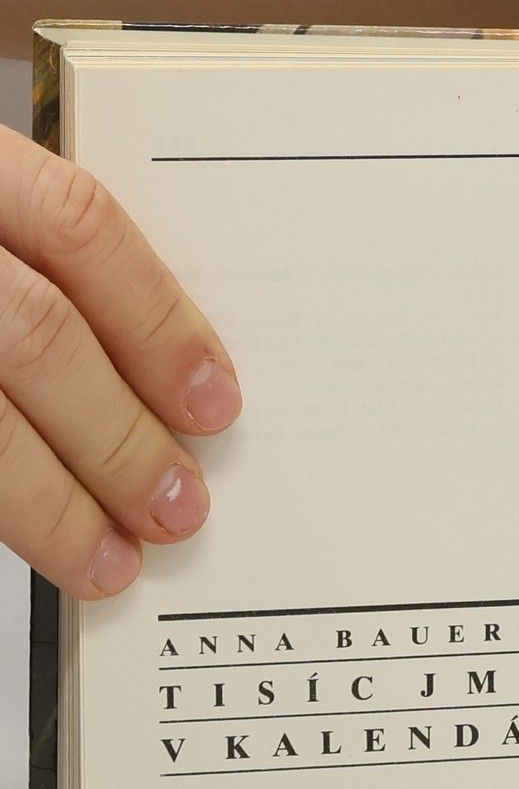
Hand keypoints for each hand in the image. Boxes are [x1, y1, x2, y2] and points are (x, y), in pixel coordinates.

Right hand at [0, 128, 239, 594]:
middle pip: (34, 336)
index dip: (158, 324)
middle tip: (177, 505)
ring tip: (109, 558)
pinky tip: (32, 542)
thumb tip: (170, 388)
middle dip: (118, 437)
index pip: (78, 229)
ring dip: (51, 503)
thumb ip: (49, 272)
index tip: (215, 403)